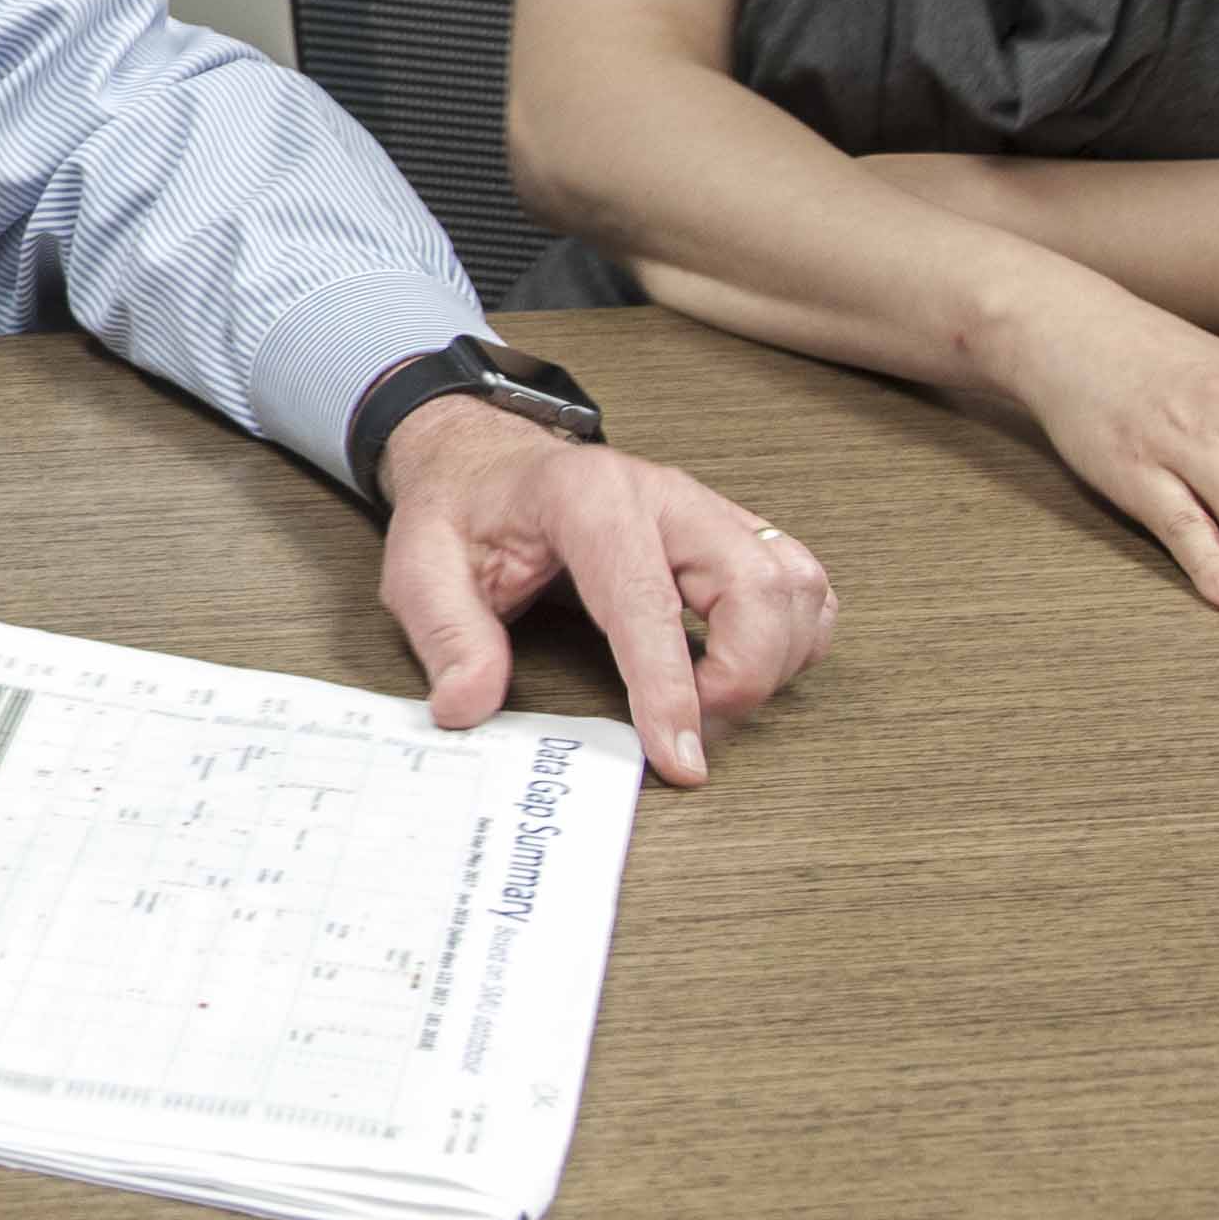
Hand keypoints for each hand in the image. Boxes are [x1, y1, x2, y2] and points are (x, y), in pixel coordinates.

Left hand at [376, 397, 839, 784]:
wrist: (485, 462)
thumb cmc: (463, 512)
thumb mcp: (420, 567)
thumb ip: (447, 635)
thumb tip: (468, 705)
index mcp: (584, 497)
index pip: (646, 601)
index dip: (668, 688)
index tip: (679, 757)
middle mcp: (661, 494)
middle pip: (754, 584)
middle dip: (743, 675)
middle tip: (692, 732)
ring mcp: (703, 508)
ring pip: (792, 581)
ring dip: (775, 658)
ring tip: (713, 702)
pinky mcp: (727, 529)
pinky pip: (798, 580)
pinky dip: (794, 634)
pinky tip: (747, 668)